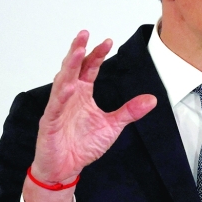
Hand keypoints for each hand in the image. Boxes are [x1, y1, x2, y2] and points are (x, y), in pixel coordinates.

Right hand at [24, 31, 156, 201]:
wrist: (66, 168)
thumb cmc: (83, 145)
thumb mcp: (112, 126)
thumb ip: (129, 111)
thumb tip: (152, 99)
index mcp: (82, 94)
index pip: (89, 69)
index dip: (97, 54)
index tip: (108, 40)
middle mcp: (69, 97)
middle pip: (73, 68)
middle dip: (78, 50)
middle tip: (85, 33)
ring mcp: (57, 108)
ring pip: (62, 82)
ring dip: (69, 66)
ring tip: (78, 50)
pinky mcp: (49, 123)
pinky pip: (55, 107)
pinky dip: (62, 96)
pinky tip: (70, 85)